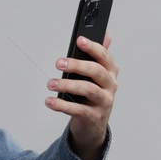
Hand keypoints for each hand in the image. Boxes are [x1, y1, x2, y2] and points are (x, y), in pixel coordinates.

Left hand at [50, 34, 115, 159]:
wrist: (94, 124)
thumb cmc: (93, 95)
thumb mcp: (97, 75)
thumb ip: (99, 56)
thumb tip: (106, 35)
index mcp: (110, 72)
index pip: (104, 57)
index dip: (93, 47)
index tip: (79, 40)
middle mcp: (110, 85)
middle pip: (96, 71)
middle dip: (77, 65)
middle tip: (59, 63)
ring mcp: (104, 102)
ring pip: (88, 90)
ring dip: (67, 85)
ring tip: (51, 83)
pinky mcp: (94, 117)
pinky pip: (78, 109)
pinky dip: (61, 105)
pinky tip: (50, 101)